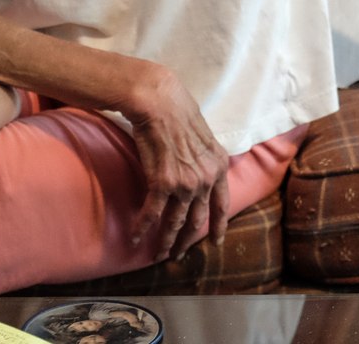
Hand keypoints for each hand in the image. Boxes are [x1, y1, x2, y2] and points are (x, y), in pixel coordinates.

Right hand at [121, 66, 229, 262]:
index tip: (215, 241)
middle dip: (188, 240)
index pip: (222, 204)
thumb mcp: (204, 138)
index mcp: (219, 167)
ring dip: (167, 241)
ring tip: (160, 254)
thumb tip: (201, 172)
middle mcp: (206, 178)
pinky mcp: (162, 183)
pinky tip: (136, 239)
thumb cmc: (178, 114)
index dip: (218, 225)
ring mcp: (185, 183)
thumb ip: (205, 160)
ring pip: (175, 222)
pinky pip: (152, 213)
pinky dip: (143, 228)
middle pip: (198, 219)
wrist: (160, 103)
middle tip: (181, 255)